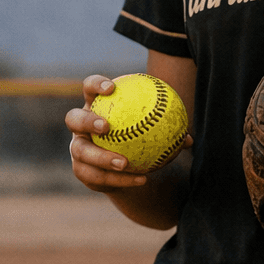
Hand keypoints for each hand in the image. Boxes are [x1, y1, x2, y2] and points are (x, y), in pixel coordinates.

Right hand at [65, 74, 191, 193]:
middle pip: (73, 118)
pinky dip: (119, 179)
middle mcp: (81, 127)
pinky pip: (97, 177)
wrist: (127, 166)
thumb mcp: (152, 130)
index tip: (112, 88)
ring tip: (124, 162)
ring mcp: (78, 149)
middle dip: (87, 121)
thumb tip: (189, 139)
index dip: (96, 84)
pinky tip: (141, 180)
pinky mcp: (82, 170)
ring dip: (102, 157)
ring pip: (81, 153)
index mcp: (95, 106)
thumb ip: (166, 128)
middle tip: (107, 126)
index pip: (89, 88)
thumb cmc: (140, 138)